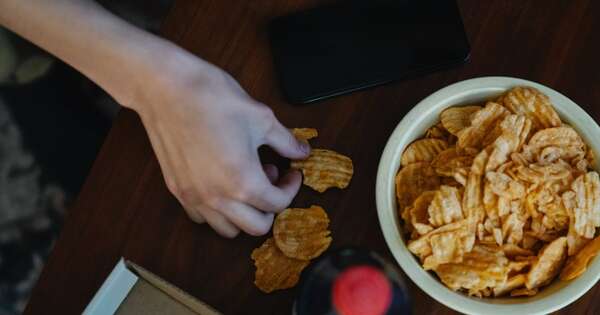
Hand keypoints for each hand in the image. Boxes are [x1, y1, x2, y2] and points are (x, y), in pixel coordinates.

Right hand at [131, 52, 309, 237]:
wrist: (165, 88)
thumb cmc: (213, 98)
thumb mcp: (261, 117)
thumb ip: (286, 141)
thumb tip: (302, 151)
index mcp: (243, 181)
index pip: (277, 204)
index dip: (291, 188)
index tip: (292, 173)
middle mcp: (217, 197)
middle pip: (256, 227)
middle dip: (270, 207)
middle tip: (272, 179)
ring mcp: (193, 196)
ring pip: (227, 229)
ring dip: (244, 213)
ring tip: (246, 181)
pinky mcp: (177, 189)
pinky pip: (201, 217)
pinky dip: (217, 210)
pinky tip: (221, 184)